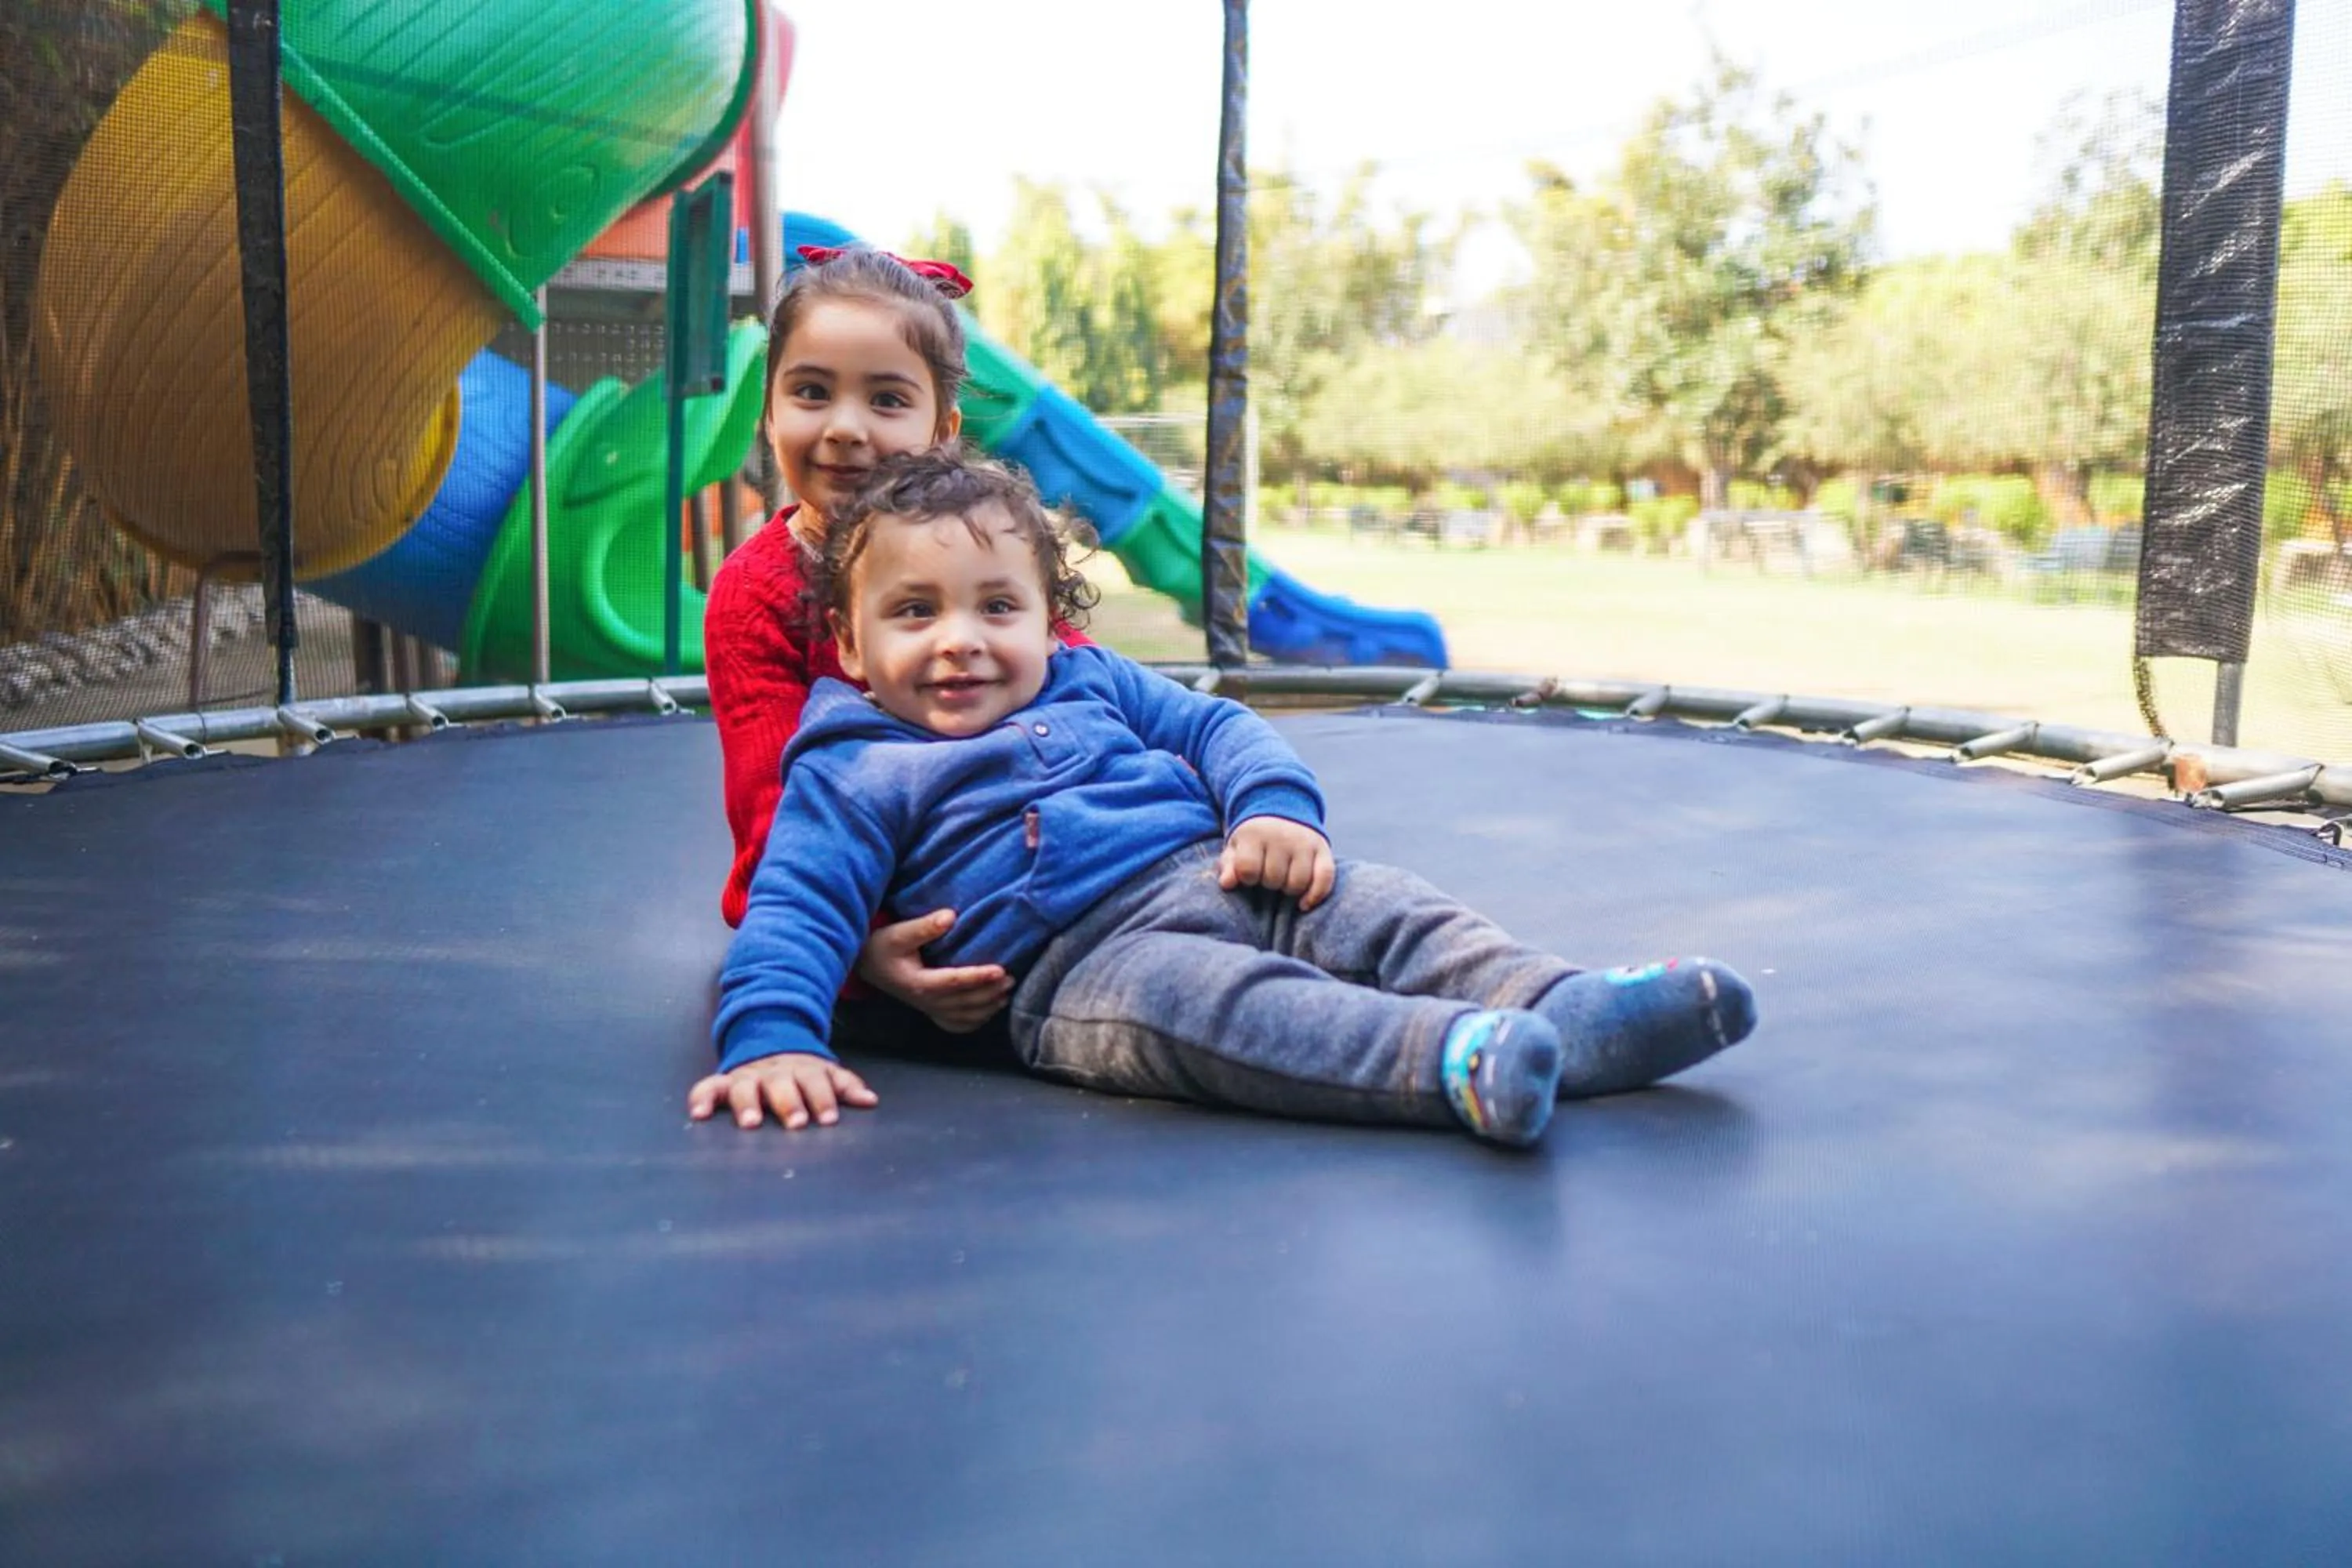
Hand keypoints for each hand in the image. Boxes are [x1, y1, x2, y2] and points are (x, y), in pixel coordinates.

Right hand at [687, 1052, 877, 1130]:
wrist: (768, 1041)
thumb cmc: (802, 1072)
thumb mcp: (824, 1073)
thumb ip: (845, 1086)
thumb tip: (870, 1101)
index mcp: (802, 1068)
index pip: (815, 1080)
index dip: (823, 1098)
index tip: (829, 1119)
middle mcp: (774, 1072)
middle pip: (781, 1084)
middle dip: (789, 1102)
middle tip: (796, 1123)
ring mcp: (747, 1076)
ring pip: (745, 1086)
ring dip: (747, 1104)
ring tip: (750, 1124)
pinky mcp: (724, 1082)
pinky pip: (708, 1087)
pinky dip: (701, 1099)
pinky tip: (698, 1116)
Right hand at [856, 908, 1012, 1032]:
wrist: (866, 964)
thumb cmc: (882, 946)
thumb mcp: (898, 933)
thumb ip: (924, 926)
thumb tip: (950, 916)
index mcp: (918, 982)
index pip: (953, 981)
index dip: (978, 976)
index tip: (1000, 969)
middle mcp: (925, 1000)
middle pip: (963, 1001)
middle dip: (989, 992)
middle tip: (1011, 979)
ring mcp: (928, 1008)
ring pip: (963, 1015)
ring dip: (987, 1006)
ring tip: (1006, 993)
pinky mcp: (930, 1009)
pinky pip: (956, 1023)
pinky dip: (975, 1021)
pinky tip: (990, 1011)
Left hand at [1218, 817, 1335, 910]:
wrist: (1282, 811)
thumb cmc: (1254, 839)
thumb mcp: (1235, 848)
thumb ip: (1228, 866)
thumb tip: (1226, 884)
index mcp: (1256, 834)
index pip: (1248, 869)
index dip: (1247, 878)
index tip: (1249, 874)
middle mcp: (1282, 836)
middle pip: (1274, 879)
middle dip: (1268, 883)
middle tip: (1268, 874)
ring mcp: (1305, 843)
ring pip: (1298, 883)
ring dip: (1289, 889)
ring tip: (1283, 880)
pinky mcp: (1323, 849)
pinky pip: (1325, 878)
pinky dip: (1316, 895)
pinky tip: (1303, 903)